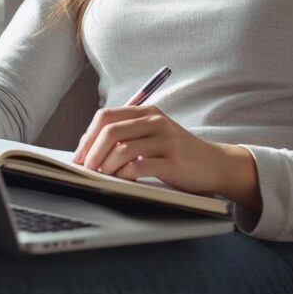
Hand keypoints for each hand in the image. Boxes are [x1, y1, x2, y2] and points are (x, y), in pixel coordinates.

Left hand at [71, 104, 247, 199]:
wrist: (214, 163)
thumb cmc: (177, 152)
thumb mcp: (154, 135)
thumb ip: (128, 134)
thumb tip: (89, 147)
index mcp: (147, 111)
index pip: (107, 116)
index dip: (88, 136)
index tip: (78, 156)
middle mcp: (156, 121)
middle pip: (111, 130)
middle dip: (91, 152)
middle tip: (84, 169)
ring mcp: (165, 139)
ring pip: (122, 148)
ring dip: (105, 165)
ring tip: (100, 177)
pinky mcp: (173, 160)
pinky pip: (139, 166)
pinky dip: (123, 175)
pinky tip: (120, 181)